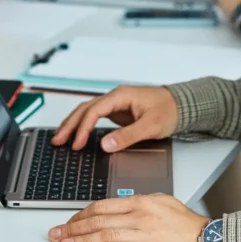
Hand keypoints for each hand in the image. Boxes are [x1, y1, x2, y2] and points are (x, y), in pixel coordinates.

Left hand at [49, 194, 210, 241]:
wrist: (210, 241)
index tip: (68, 222)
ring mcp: (146, 231)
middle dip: (74, 227)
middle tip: (58, 234)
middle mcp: (142, 213)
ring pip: (106, 233)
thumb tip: (118, 211)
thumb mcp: (162, 204)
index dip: (82, 214)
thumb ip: (139, 205)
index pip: (103, 205)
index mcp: (142, 200)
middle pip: (100, 219)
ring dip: (82, 240)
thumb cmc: (188, 225)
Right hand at [53, 85, 177, 150]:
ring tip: (61, 138)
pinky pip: (95, 117)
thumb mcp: (151, 126)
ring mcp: (116, 104)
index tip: (76, 144)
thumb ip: (128, 136)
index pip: (94, 111)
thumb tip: (106, 145)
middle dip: (69, 124)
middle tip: (57, 140)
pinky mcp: (118, 112)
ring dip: (74, 124)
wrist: (183, 105)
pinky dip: (84, 125)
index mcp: (121, 96)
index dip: (83, 128)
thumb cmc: (170, 110)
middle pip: (85, 109)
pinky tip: (78, 135)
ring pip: (88, 111)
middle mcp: (115, 97)